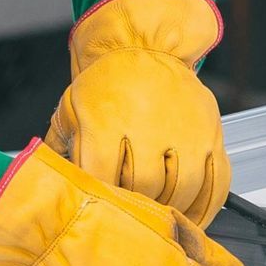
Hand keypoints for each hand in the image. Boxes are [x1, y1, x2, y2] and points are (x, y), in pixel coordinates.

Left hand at [47, 0, 229, 226]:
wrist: (147, 47)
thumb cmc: (106, 83)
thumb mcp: (73, 107)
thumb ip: (59, 146)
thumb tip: (48, 181)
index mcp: (107, 121)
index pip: (102, 176)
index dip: (101, 198)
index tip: (100, 206)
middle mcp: (149, 126)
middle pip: (144, 186)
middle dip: (135, 204)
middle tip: (130, 212)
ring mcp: (185, 131)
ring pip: (182, 189)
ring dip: (169, 209)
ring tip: (158, 216)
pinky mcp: (212, 134)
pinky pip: (217, 181)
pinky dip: (208, 207)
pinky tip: (195, 218)